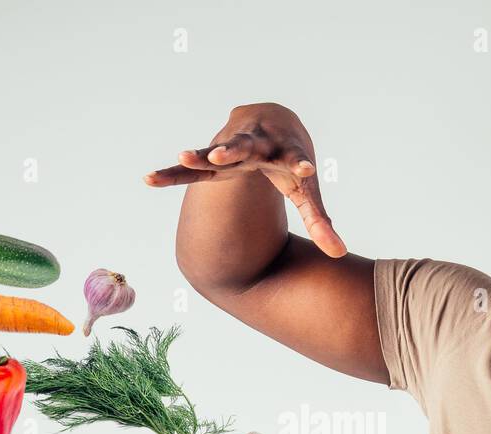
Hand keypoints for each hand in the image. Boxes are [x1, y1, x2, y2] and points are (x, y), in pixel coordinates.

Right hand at [143, 102, 346, 257]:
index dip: (300, 164)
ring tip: (182, 157)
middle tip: (223, 155)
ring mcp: (231, 149)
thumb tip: (340, 256)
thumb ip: (320, 221)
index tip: (308, 168)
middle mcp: (256, 144)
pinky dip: (172, 174)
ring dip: (200, 155)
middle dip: (234, 150)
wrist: (272, 121)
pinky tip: (149, 180)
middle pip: (246, 146)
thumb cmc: (291, 161)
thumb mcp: (306, 189)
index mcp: (284, 151)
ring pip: (213, 151)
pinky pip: (190, 170)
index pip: (294, 159)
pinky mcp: (213, 159)